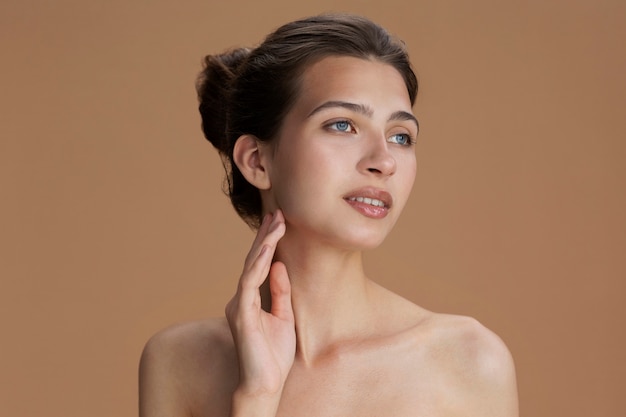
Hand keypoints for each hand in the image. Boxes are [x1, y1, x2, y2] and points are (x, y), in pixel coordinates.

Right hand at [225, 210, 294, 400]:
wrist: (264, 385)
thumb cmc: (273, 356)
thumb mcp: (283, 317)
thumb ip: (280, 292)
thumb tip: (280, 265)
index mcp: (249, 300)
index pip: (259, 266)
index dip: (268, 243)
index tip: (278, 222)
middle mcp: (241, 299)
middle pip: (253, 260)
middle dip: (265, 235)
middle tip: (277, 212)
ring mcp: (239, 305)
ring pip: (251, 266)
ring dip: (265, 242)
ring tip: (276, 221)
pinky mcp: (241, 313)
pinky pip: (250, 281)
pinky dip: (260, 262)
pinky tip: (270, 248)